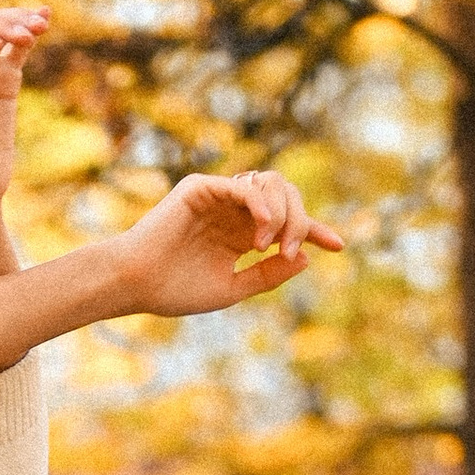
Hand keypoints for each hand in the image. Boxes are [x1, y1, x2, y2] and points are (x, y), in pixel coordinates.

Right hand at [106, 168, 342, 318]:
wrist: (137, 284)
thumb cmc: (176, 290)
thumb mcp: (232, 287)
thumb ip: (267, 274)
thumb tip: (304, 257)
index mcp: (243, 233)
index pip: (289, 222)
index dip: (316, 230)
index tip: (338, 245)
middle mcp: (235, 210)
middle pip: (288, 197)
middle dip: (300, 222)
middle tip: (288, 251)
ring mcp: (220, 196)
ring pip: (272, 185)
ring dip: (281, 213)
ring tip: (266, 245)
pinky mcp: (203, 188)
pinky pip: (245, 185)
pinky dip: (261, 205)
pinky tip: (262, 231)